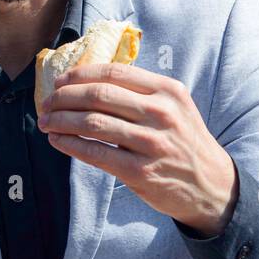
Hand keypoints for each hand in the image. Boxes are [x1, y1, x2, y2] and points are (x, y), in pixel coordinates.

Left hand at [37, 63, 238, 236]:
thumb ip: (140, 92)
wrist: (212, 185)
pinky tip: (58, 141)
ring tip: (46, 122)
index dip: (80, 75)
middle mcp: (161, 113)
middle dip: (64, 97)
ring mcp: (151, 142)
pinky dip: (70, 144)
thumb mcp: (174, 107)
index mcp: (167, 90)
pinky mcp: (141, 171)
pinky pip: (95, 153)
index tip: (59, 81)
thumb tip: (87, 82)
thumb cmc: (184, 141)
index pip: (113, 72)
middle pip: (99, 95)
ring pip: (93, 123)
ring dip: (61, 121)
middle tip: (46, 104)